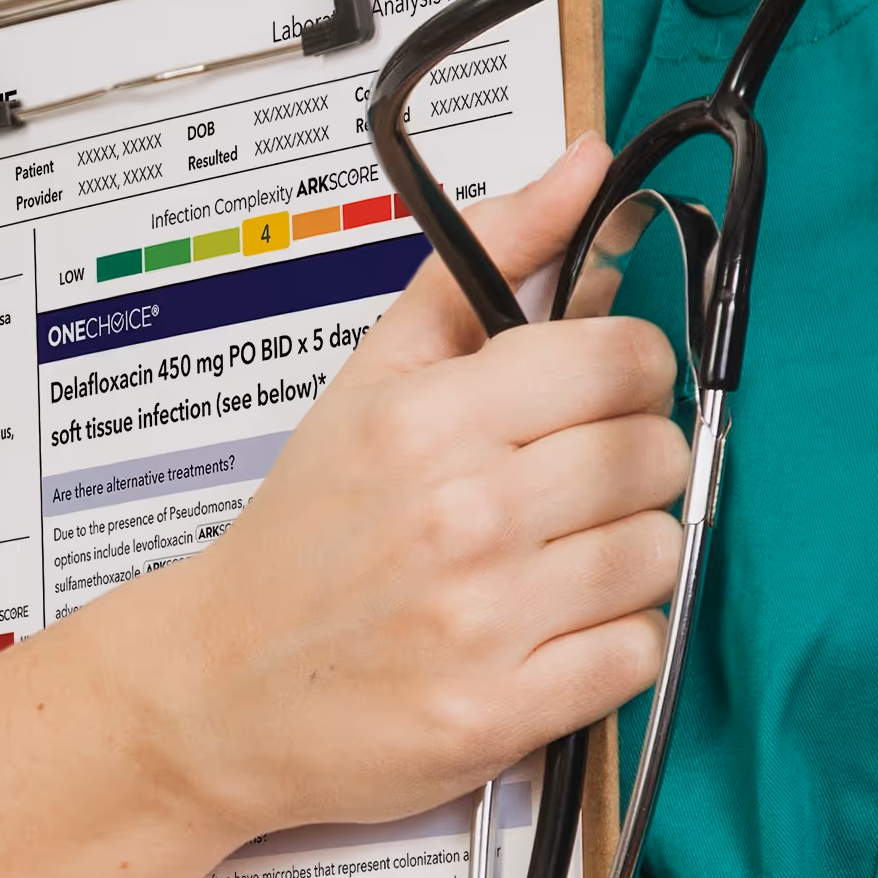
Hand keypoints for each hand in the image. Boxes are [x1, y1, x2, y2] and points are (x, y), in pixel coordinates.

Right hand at [120, 137, 686, 842]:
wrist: (219, 689)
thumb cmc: (304, 539)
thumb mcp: (373, 378)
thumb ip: (486, 261)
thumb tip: (582, 164)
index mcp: (430, 419)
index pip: (623, 358)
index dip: (627, 375)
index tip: (591, 402)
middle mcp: (462, 516)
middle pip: (652, 455)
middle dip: (625, 469)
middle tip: (563, 493)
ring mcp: (483, 620)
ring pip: (657, 553)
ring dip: (622, 561)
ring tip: (551, 569)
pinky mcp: (500, 714)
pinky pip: (637, 653)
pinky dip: (608, 648)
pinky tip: (546, 635)